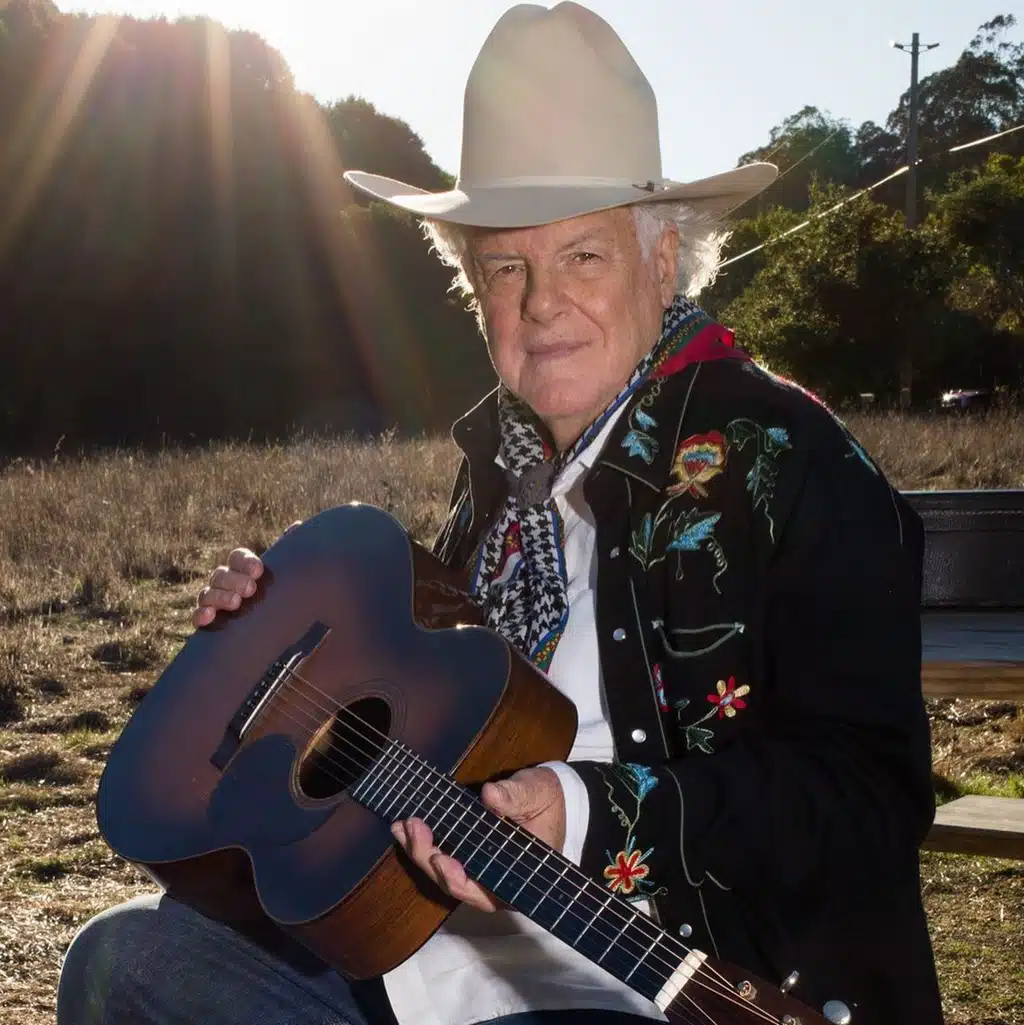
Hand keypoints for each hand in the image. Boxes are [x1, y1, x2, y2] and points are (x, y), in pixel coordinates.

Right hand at [191, 521, 301, 627]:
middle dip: (234, 580)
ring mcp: (213, 601)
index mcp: (243, 569)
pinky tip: (210, 616)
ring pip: (208, 593)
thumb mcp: (287, 577)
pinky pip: (197, 616)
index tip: (258, 570)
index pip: (238, 557)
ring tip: (236, 603)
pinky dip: (200, 614)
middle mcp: (225, 582)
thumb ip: (289, 553)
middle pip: (221, 575)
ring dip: (220, 597)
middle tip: (250, 589)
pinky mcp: (207, 621)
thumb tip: (296, 527)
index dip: (245, 562)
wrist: (274, 626)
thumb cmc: (279, 597)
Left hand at [391, 766, 565, 912]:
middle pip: (452, 883)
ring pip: (441, 872)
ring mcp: (476, 868)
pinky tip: (405, 827)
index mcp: (515, 876)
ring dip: (418, 851)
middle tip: (415, 828)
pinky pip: (440, 855)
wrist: (549, 795)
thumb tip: (491, 795)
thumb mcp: (536, 793)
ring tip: (403, 826)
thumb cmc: (546, 800)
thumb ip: (515, 796)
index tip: (442, 860)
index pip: (482, 892)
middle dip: (428, 858)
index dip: (458, 881)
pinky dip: (421, 843)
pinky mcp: (466, 852)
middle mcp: (492, 881)